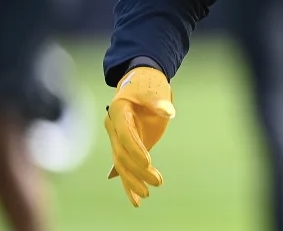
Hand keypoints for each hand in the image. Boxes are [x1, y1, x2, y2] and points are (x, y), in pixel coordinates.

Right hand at [104, 66, 175, 206]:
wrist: (141, 82)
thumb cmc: (147, 84)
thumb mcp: (153, 89)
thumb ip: (159, 102)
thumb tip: (168, 112)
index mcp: (118, 113)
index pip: (125, 136)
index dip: (135, 149)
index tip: (148, 162)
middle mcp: (114, 128)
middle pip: (122, 154)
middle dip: (137, 170)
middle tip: (156, 182)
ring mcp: (118, 138)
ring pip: (121, 164)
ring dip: (133, 180)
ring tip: (146, 194)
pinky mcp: (126, 146)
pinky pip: (124, 166)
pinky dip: (128, 183)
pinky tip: (135, 199)